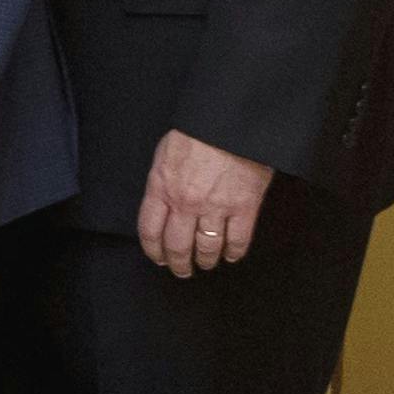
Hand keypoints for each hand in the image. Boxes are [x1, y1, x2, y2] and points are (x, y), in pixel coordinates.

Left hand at [137, 130, 270, 277]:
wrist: (231, 123)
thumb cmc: (197, 132)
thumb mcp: (165, 155)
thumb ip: (162, 182)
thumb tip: (162, 201)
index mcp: (161, 188)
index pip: (150, 231)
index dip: (153, 250)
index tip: (158, 258)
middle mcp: (185, 203)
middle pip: (177, 246)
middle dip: (178, 263)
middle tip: (182, 270)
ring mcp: (215, 207)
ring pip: (207, 247)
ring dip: (205, 260)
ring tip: (206, 264)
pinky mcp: (244, 207)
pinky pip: (238, 240)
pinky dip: (234, 252)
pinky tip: (231, 255)